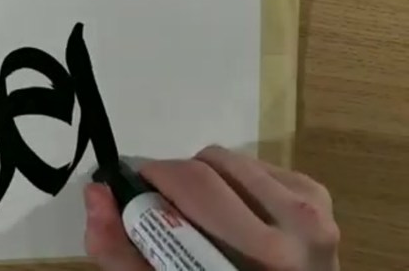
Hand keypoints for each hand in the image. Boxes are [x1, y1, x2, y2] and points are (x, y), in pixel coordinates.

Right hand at [84, 146, 339, 270]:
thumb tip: (96, 191)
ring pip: (228, 159)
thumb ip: (121, 252)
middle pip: (206, 166)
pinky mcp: (318, 196)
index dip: (149, 181)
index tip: (130, 195)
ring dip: (202, 180)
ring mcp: (315, 209)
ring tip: (201, 219)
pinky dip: (231, 182)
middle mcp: (299, 226)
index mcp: (263, 255)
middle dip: (170, 179)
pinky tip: (233, 217)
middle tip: (158, 206)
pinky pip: (253, 164)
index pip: (193, 186)